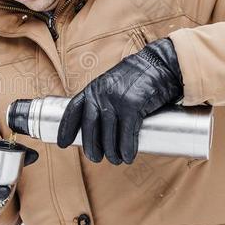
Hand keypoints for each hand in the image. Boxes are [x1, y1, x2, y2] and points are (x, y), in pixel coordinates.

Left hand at [57, 38, 183, 164]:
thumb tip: (99, 125)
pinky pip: (126, 134)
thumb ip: (103, 99)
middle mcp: (101, 94)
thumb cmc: (138, 78)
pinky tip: (128, 157)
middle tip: (96, 158)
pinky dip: (126, 149)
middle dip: (91, 147)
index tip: (63, 144)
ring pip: (108, 135)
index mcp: (93, 89)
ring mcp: (116, 100)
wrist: (160, 64)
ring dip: (111, 152)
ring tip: (116, 160)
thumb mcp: (112, 84)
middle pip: (90, 128)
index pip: (73, 110)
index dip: (66, 129)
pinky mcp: (133, 106)